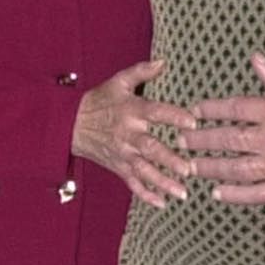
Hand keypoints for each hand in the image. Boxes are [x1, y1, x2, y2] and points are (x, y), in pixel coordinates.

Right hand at [70, 58, 195, 208]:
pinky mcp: (118, 167)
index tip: (193, 122)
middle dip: (170, 160)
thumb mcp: (119, 82)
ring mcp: (123, 154)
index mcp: (132, 111)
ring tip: (182, 192)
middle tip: (189, 169)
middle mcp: (128, 134)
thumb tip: (164, 61)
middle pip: (150, 149)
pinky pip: (132, 183)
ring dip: (163, 182)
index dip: (174, 117)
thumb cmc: (100, 100)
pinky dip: (146, 195)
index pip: (156, 113)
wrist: (71, 124)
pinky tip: (162, 203)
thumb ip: (141, 71)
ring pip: (144, 171)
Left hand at [181, 53, 264, 203]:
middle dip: (200, 140)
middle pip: (227, 140)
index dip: (211, 109)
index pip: (234, 108)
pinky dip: (235, 195)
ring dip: (209, 168)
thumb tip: (255, 59)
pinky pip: (256, 194)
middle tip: (180, 139)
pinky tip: (217, 194)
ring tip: (189, 167)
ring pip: (235, 168)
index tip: (194, 110)